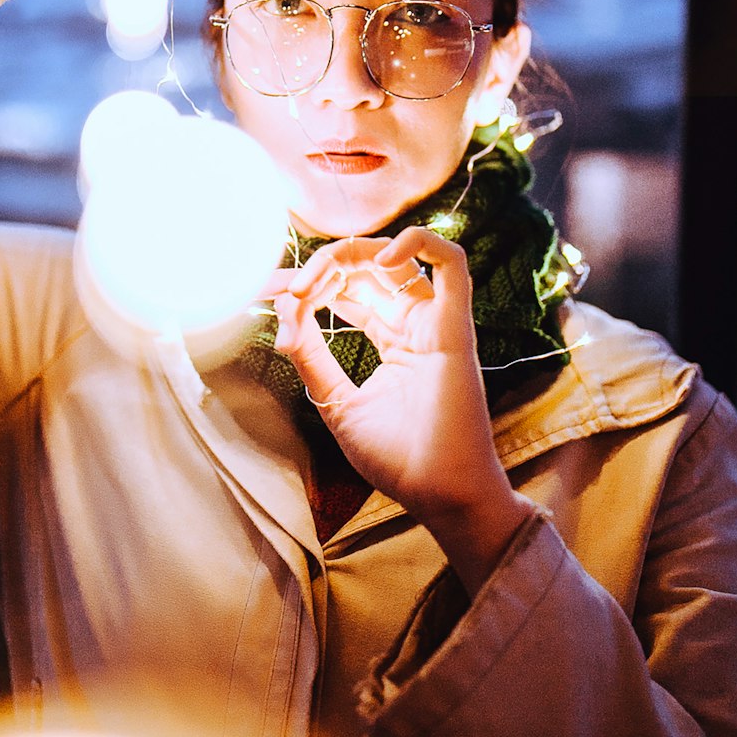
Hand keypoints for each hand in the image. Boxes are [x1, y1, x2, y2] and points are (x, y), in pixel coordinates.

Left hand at [272, 228, 530, 591]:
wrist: (437, 494)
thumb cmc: (396, 458)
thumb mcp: (335, 403)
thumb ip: (312, 359)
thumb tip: (285, 317)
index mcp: (393, 341)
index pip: (351, 291)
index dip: (315, 283)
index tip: (282, 297)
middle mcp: (416, 325)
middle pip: (371, 267)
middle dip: (326, 266)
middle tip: (296, 288)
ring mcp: (437, 323)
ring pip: (403, 256)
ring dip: (355, 253)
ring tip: (320, 278)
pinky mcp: (455, 327)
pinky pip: (453, 263)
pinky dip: (420, 243)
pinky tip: (379, 260)